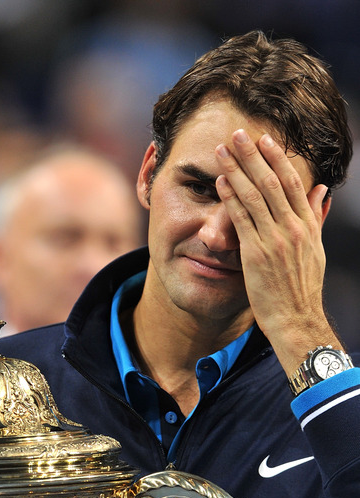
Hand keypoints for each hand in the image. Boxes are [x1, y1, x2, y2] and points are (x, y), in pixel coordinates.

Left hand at [214, 129, 339, 372]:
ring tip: (223, 150)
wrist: (295, 319)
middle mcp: (292, 228)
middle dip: (254, 155)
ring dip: (237, 169)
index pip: (293, 183)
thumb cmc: (302, 288)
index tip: (265, 140)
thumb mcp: (316, 250)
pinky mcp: (256, 254)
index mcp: (307, 226)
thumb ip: (315, 218)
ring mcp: (274, 240)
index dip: (278, 159)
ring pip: (255, 196)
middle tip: (238, 134)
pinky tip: (221, 181)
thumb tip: (321, 191)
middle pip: (272, 182)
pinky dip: (231, 198)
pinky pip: (241, 219)